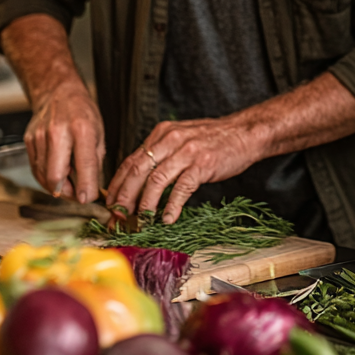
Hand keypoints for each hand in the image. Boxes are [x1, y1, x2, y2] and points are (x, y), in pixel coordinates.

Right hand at [23, 84, 104, 203]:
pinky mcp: (29, 141)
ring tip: (69, 183)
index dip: (86, 188)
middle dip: (67, 193)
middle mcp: (58, 133)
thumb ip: (94, 162)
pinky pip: (36, 169)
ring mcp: (40, 137)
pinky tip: (57, 174)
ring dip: (57, 187)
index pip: (84, 166)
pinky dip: (46, 177)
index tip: (88, 199)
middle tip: (77, 195)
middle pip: (56, 176)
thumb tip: (91, 190)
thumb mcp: (99, 133)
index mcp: (82, 129)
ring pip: (43, 176)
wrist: (58, 92)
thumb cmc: (82, 112)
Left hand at [105, 117, 265, 223]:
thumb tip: (138, 181)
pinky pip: (181, 188)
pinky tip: (167, 218)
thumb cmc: (213, 140)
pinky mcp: (203, 164)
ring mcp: (186, 151)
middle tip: (118, 217)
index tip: (110, 204)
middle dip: (124, 197)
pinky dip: (171, 206)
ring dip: (145, 205)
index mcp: (161, 134)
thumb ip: (160, 154)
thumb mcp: (180, 139)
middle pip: (137, 171)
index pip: (130, 160)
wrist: (245, 133)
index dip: (117, 185)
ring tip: (141, 221)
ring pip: (156, 181)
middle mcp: (170, 139)